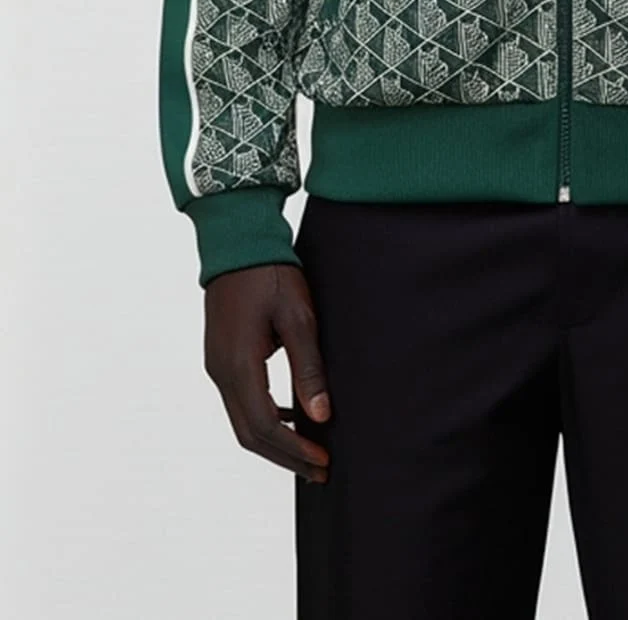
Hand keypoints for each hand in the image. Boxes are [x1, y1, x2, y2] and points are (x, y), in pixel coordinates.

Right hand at [203, 263, 331, 482]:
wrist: (237, 243)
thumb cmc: (271, 274)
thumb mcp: (298, 317)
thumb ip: (309, 368)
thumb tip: (321, 416)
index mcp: (238, 366)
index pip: (265, 427)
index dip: (295, 450)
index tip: (323, 461)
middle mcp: (221, 373)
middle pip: (250, 435)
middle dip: (285, 457)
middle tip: (320, 471)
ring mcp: (217, 367)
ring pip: (243, 422)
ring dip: (275, 442)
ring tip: (310, 453)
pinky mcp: (222, 358)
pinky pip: (241, 402)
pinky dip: (265, 419)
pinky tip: (292, 415)